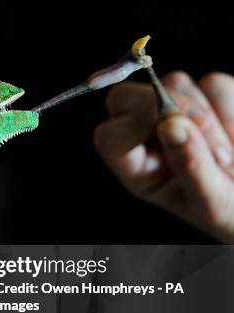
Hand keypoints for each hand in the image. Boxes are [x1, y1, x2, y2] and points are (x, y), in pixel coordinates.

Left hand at [93, 71, 233, 242]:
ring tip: (229, 157)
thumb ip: (190, 165)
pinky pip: (215, 85)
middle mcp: (143, 138)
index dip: (135, 123)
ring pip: (175, 84)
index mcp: (134, 169)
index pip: (108, 135)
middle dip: (171, 108)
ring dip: (211, 116)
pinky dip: (231, 108)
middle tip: (212, 141)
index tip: (173, 128)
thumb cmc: (230, 211)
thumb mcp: (211, 202)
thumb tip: (170, 122)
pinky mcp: (205, 97)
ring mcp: (172, 113)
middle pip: (126, 97)